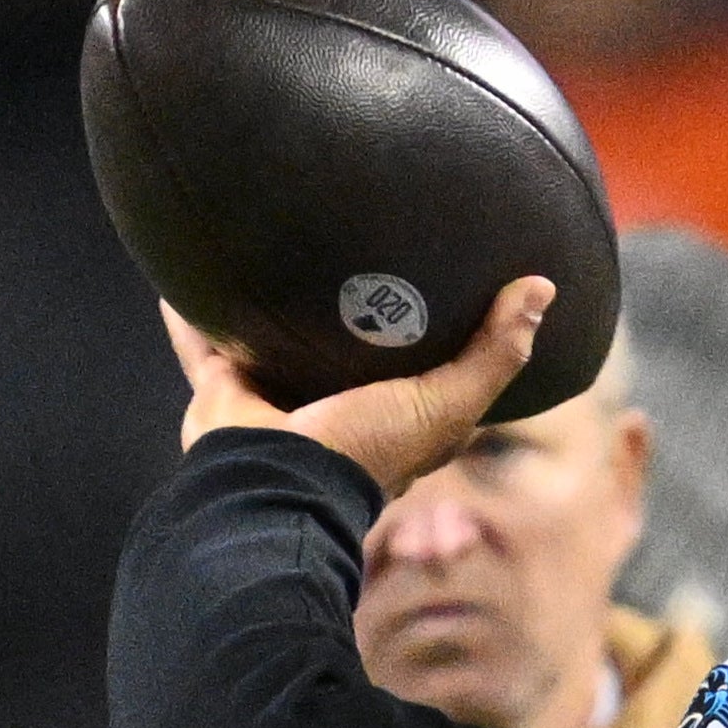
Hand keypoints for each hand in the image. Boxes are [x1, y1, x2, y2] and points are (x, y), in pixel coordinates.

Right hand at [163, 278, 554, 498]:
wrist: (277, 482)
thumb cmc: (368, 450)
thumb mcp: (447, 403)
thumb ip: (493, 354)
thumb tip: (542, 288)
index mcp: (389, 419)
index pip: (420, 373)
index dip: (434, 337)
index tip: (442, 284)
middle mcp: (333, 411)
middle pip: (340, 352)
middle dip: (344, 312)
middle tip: (348, 249)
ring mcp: (278, 403)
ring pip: (272, 343)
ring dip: (266, 306)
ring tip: (266, 246)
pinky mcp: (226, 392)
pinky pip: (205, 344)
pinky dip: (192, 314)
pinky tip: (185, 268)